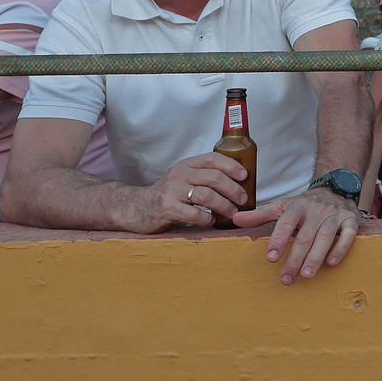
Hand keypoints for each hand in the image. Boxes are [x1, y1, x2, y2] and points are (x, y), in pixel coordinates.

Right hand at [133, 152, 250, 231]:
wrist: (136, 208)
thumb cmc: (168, 195)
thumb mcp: (184, 179)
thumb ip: (204, 177)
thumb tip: (237, 184)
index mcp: (187, 165)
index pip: (213, 159)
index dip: (232, 166)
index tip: (245, 176)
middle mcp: (179, 175)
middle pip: (214, 178)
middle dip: (233, 189)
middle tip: (242, 199)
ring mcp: (172, 191)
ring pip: (206, 195)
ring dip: (224, 206)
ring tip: (231, 213)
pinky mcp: (166, 208)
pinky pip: (193, 214)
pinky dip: (206, 219)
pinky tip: (211, 221)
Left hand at [233, 186, 358, 284]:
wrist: (336, 188)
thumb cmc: (305, 205)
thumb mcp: (282, 207)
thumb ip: (260, 215)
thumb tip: (235, 219)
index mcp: (298, 206)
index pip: (286, 222)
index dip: (279, 239)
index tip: (271, 258)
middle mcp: (316, 210)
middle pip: (305, 235)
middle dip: (295, 258)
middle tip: (286, 278)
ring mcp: (335, 215)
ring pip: (325, 236)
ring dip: (316, 256)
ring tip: (307, 275)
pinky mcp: (351, 220)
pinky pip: (348, 234)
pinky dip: (341, 248)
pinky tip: (332, 262)